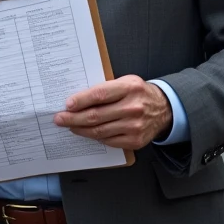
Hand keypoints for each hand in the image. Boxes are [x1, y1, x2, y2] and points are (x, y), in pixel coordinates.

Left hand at [53, 75, 172, 150]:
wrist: (164, 110)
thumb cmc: (139, 93)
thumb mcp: (126, 82)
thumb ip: (106, 88)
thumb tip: (78, 99)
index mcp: (129, 88)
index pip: (99, 95)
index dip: (81, 100)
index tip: (67, 105)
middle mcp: (133, 108)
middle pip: (96, 116)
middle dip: (73, 118)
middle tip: (59, 118)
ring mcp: (134, 126)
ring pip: (99, 131)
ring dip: (80, 129)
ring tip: (69, 126)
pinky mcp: (135, 141)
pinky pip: (108, 141)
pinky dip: (95, 137)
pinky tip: (86, 132)